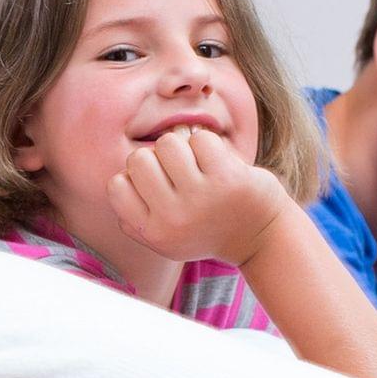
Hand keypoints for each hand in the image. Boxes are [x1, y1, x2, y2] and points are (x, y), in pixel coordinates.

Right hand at [106, 127, 286, 265]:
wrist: (260, 236)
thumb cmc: (205, 230)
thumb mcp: (165, 239)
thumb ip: (134, 218)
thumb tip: (119, 178)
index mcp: (153, 232)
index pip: (115, 185)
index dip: (132, 178)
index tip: (155, 186)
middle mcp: (173, 218)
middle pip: (138, 159)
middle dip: (157, 159)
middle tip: (178, 173)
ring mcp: (200, 197)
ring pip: (167, 143)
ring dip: (182, 147)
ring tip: (197, 166)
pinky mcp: (226, 177)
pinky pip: (199, 138)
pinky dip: (208, 144)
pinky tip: (218, 163)